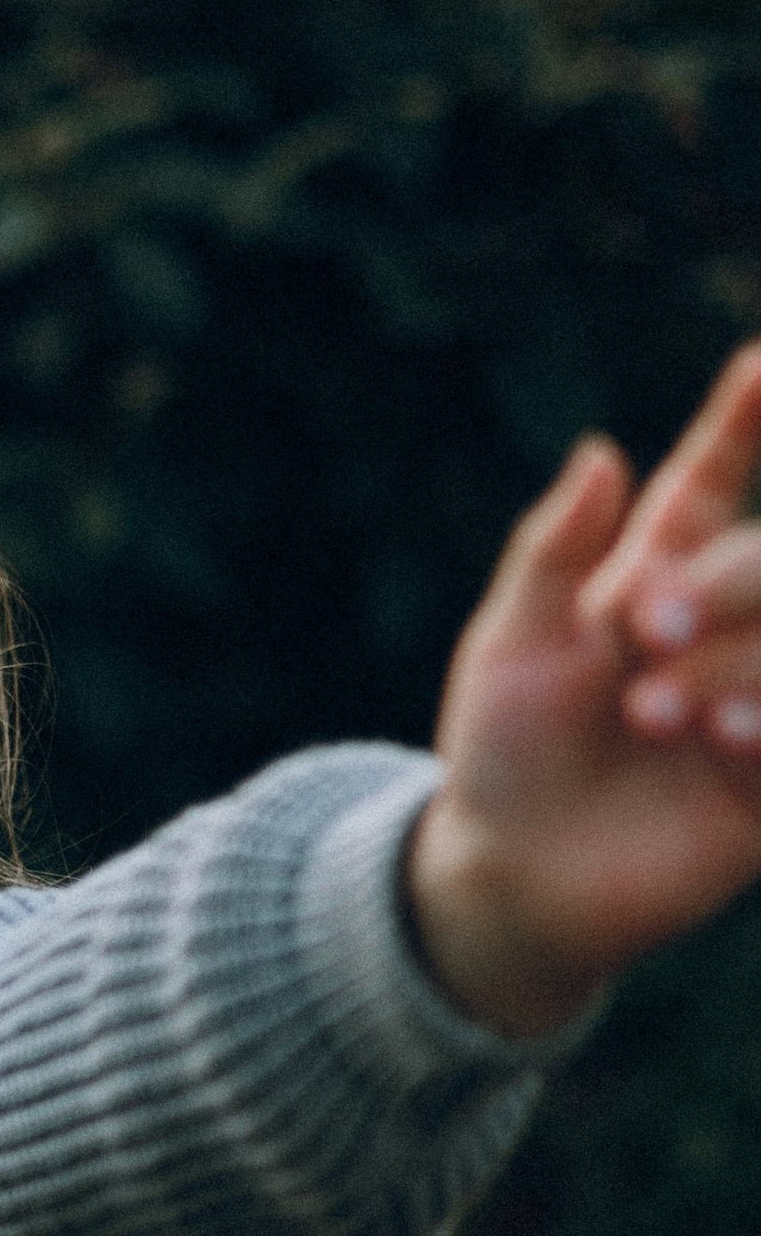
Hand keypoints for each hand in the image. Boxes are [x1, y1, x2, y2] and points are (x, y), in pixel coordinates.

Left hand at [406, 344, 760, 1037]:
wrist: (510, 876)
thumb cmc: (500, 748)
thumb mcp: (511, 642)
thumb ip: (554, 551)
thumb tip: (599, 453)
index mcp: (651, 575)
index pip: (712, 482)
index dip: (742, 421)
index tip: (759, 360)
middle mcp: (716, 627)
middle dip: (721, 584)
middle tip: (641, 632)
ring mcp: (752, 700)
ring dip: (735, 663)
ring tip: (657, 714)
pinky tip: (724, 740)